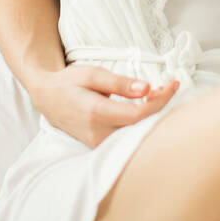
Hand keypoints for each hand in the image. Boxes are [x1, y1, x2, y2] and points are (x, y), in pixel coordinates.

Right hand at [29, 63, 179, 148]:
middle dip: (160, 107)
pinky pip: (127, 137)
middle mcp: (98, 134)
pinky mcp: (100, 147)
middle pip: (141, 127)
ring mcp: (99, 144)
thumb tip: (146, 88)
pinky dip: (141, 123)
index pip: (138, 114)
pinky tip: (145, 107)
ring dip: (152, 115)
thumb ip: (120, 83)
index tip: (171, 85)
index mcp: (96, 113)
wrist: (47, 98)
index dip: (159, 101)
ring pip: (136, 134)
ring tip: (158, 94)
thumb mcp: (93, 74)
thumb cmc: (70, 82)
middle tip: (167, 87)